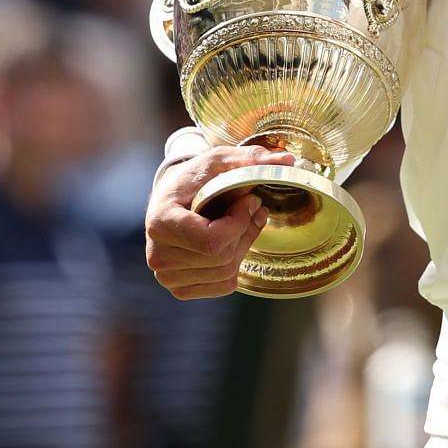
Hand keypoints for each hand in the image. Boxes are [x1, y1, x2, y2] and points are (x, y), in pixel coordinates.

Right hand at [144, 143, 295, 298]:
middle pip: (222, 257)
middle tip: (250, 208)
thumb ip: (251, 158)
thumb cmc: (194, 178)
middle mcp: (158, 256)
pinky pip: (225, 284)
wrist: (171, 199)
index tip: (249, 200)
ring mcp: (167, 277)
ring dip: (243, 244)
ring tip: (241, 222)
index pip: (211, 241)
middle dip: (244, 230)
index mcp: (161, 223)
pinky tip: (232, 241)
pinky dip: (236, 262)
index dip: (239, 222)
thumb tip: (288, 160)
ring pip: (227, 272)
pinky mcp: (181, 289)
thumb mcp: (220, 160)